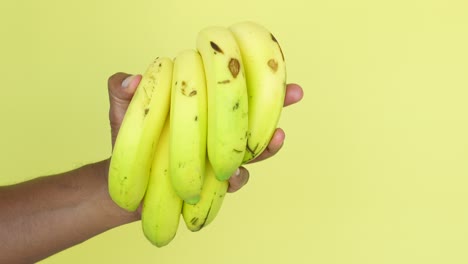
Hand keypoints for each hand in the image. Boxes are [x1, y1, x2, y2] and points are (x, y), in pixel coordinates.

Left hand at [107, 73, 303, 192]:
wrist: (126, 181)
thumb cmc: (130, 140)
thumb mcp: (122, 111)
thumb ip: (122, 91)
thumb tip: (131, 80)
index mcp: (201, 107)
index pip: (232, 90)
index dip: (255, 78)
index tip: (274, 67)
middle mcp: (215, 130)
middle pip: (252, 117)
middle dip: (276, 105)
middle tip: (293, 93)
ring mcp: (217, 156)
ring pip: (251, 150)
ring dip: (267, 146)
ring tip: (276, 139)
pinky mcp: (214, 183)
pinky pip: (234, 181)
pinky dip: (238, 178)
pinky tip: (235, 175)